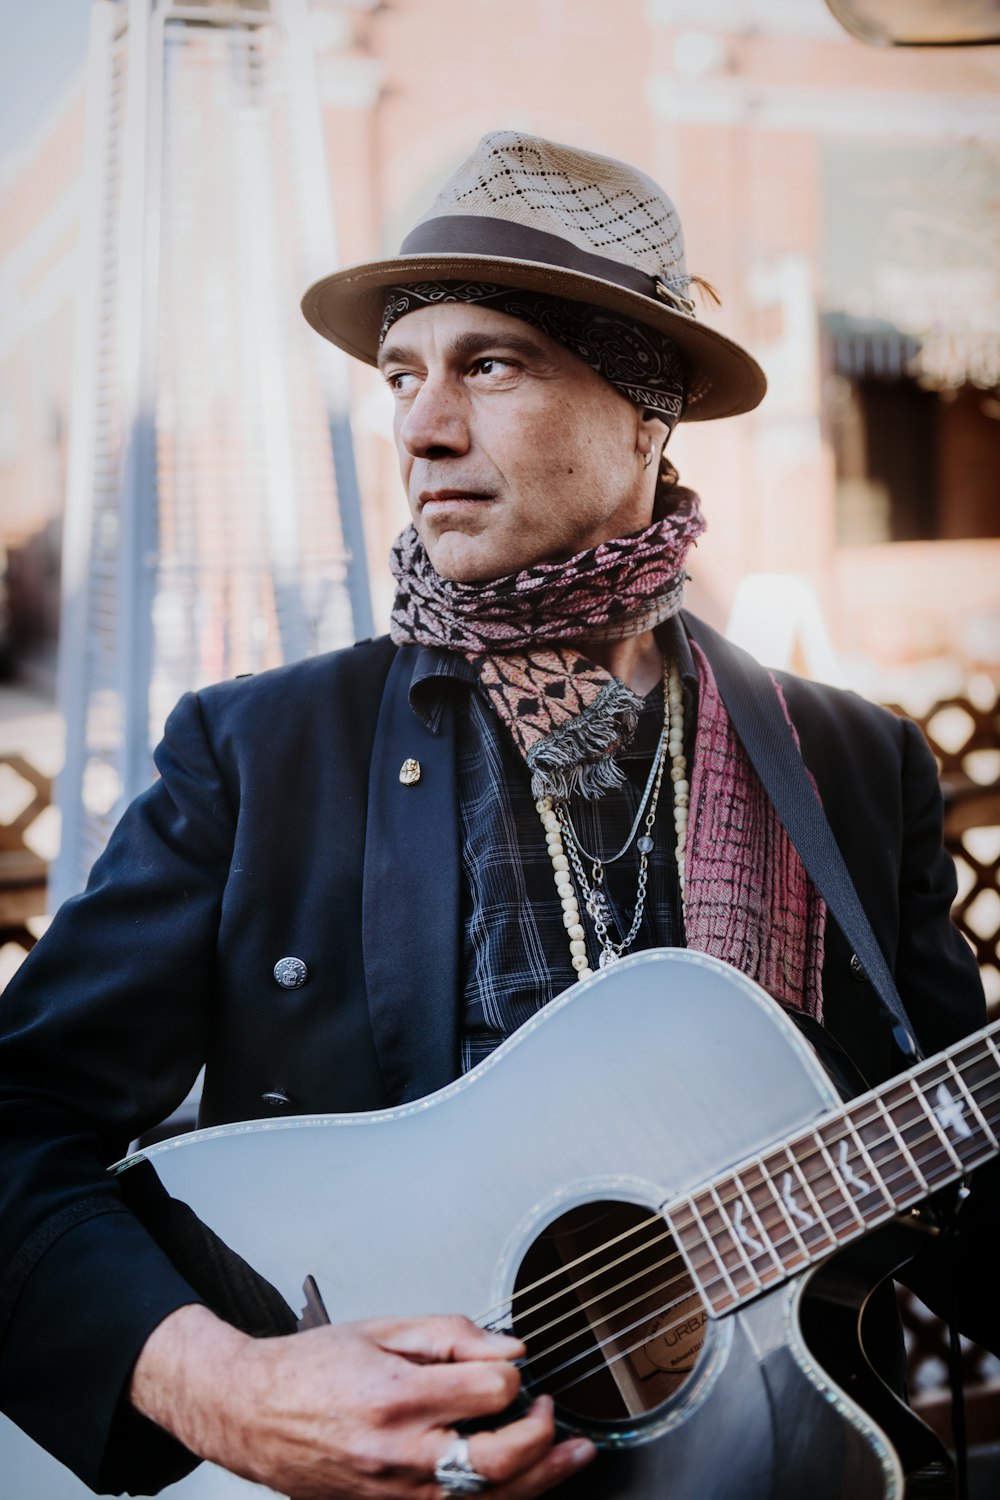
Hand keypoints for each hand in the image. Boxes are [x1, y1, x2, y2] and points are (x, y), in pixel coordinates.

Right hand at [130, 1303, 595, 1497]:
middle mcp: (399, 1451)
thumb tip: (509, 1345)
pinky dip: (498, 1498)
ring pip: (486, 1498)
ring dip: (541, 1478)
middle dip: (540, 1432)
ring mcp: (396, 1491)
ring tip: (573, 1456)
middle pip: (498, 1458)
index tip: (507, 1363)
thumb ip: (450, 1334)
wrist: (251, 1412)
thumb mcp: (380, 1328)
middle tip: (548, 1409)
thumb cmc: (309, 1368)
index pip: (488, 1389)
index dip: (510, 1371)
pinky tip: (524, 1484)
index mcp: (396, 1395)